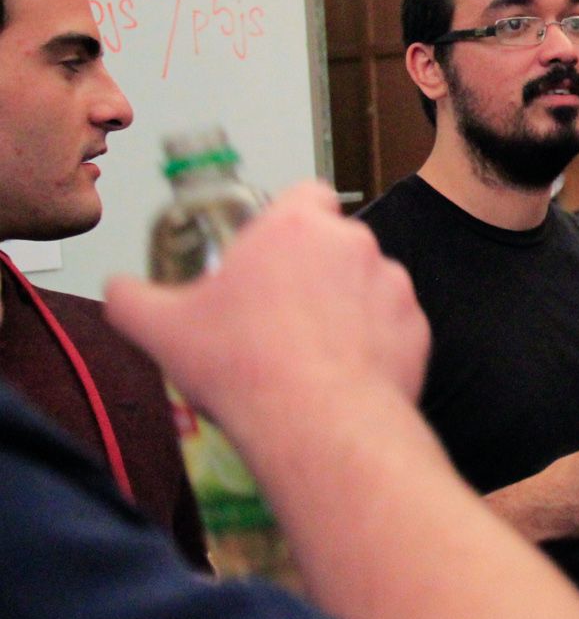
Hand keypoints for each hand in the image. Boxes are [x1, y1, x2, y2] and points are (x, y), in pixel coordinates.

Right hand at [106, 182, 428, 443]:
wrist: (317, 424)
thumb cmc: (247, 369)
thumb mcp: (161, 329)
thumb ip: (133, 298)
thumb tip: (121, 293)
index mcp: (295, 227)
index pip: (305, 194)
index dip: (287, 219)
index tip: (268, 251)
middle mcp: (353, 245)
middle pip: (332, 245)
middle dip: (308, 273)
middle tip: (275, 314)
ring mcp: (393, 285)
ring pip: (364, 286)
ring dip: (342, 309)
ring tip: (305, 351)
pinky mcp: (417, 328)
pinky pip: (391, 327)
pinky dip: (371, 344)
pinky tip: (337, 373)